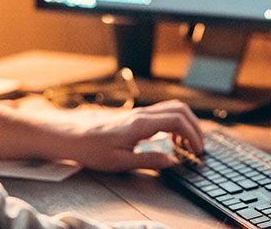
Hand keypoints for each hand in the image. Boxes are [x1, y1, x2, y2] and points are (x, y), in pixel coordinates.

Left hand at [62, 100, 203, 171]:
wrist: (72, 134)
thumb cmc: (91, 147)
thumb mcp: (120, 161)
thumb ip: (148, 160)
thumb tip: (171, 161)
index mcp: (141, 124)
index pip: (178, 120)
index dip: (193, 134)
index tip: (198, 150)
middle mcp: (143, 114)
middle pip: (180, 109)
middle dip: (195, 126)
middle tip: (198, 146)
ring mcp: (139, 113)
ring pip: (172, 108)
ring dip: (186, 123)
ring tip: (187, 144)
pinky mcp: (135, 116)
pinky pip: (163, 113)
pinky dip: (175, 122)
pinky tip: (171, 139)